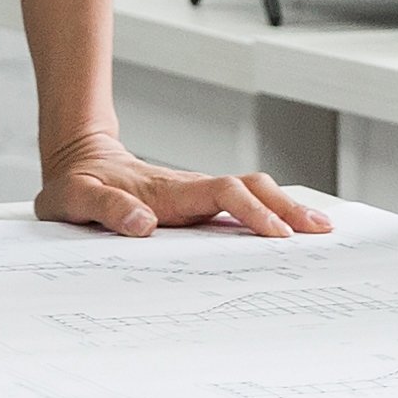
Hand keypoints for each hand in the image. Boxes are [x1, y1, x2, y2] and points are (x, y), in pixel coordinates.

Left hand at [34, 127, 324, 241]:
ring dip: (285, 209)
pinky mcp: (194, 206)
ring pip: (252, 195)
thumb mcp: (74, 200)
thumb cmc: (75, 186)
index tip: (277, 234)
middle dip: (288, 207)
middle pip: (252, 189)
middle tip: (322, 232)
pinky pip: (239, 207)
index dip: (253, 211)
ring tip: (319, 232)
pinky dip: (268, 215)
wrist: (77, 162)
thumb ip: (106, 210)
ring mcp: (195, 197)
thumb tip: (143, 224)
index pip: (224, 194)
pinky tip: (286, 232)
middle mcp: (190, 190)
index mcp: (167, 192)